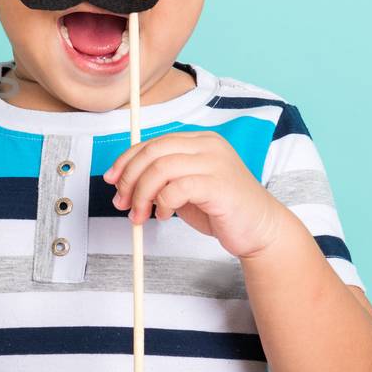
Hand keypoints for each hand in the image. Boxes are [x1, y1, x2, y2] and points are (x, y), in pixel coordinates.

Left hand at [102, 130, 288, 259]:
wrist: (260, 230)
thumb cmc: (222, 209)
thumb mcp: (185, 188)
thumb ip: (161, 179)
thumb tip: (122, 181)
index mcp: (198, 141)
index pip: (152, 142)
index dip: (126, 160)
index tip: (111, 179)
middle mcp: (208, 145)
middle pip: (153, 151)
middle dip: (129, 178)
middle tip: (121, 202)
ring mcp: (216, 162)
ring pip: (160, 168)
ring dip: (141, 195)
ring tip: (140, 215)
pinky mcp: (219, 184)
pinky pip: (177, 188)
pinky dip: (162, 203)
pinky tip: (165, 216)